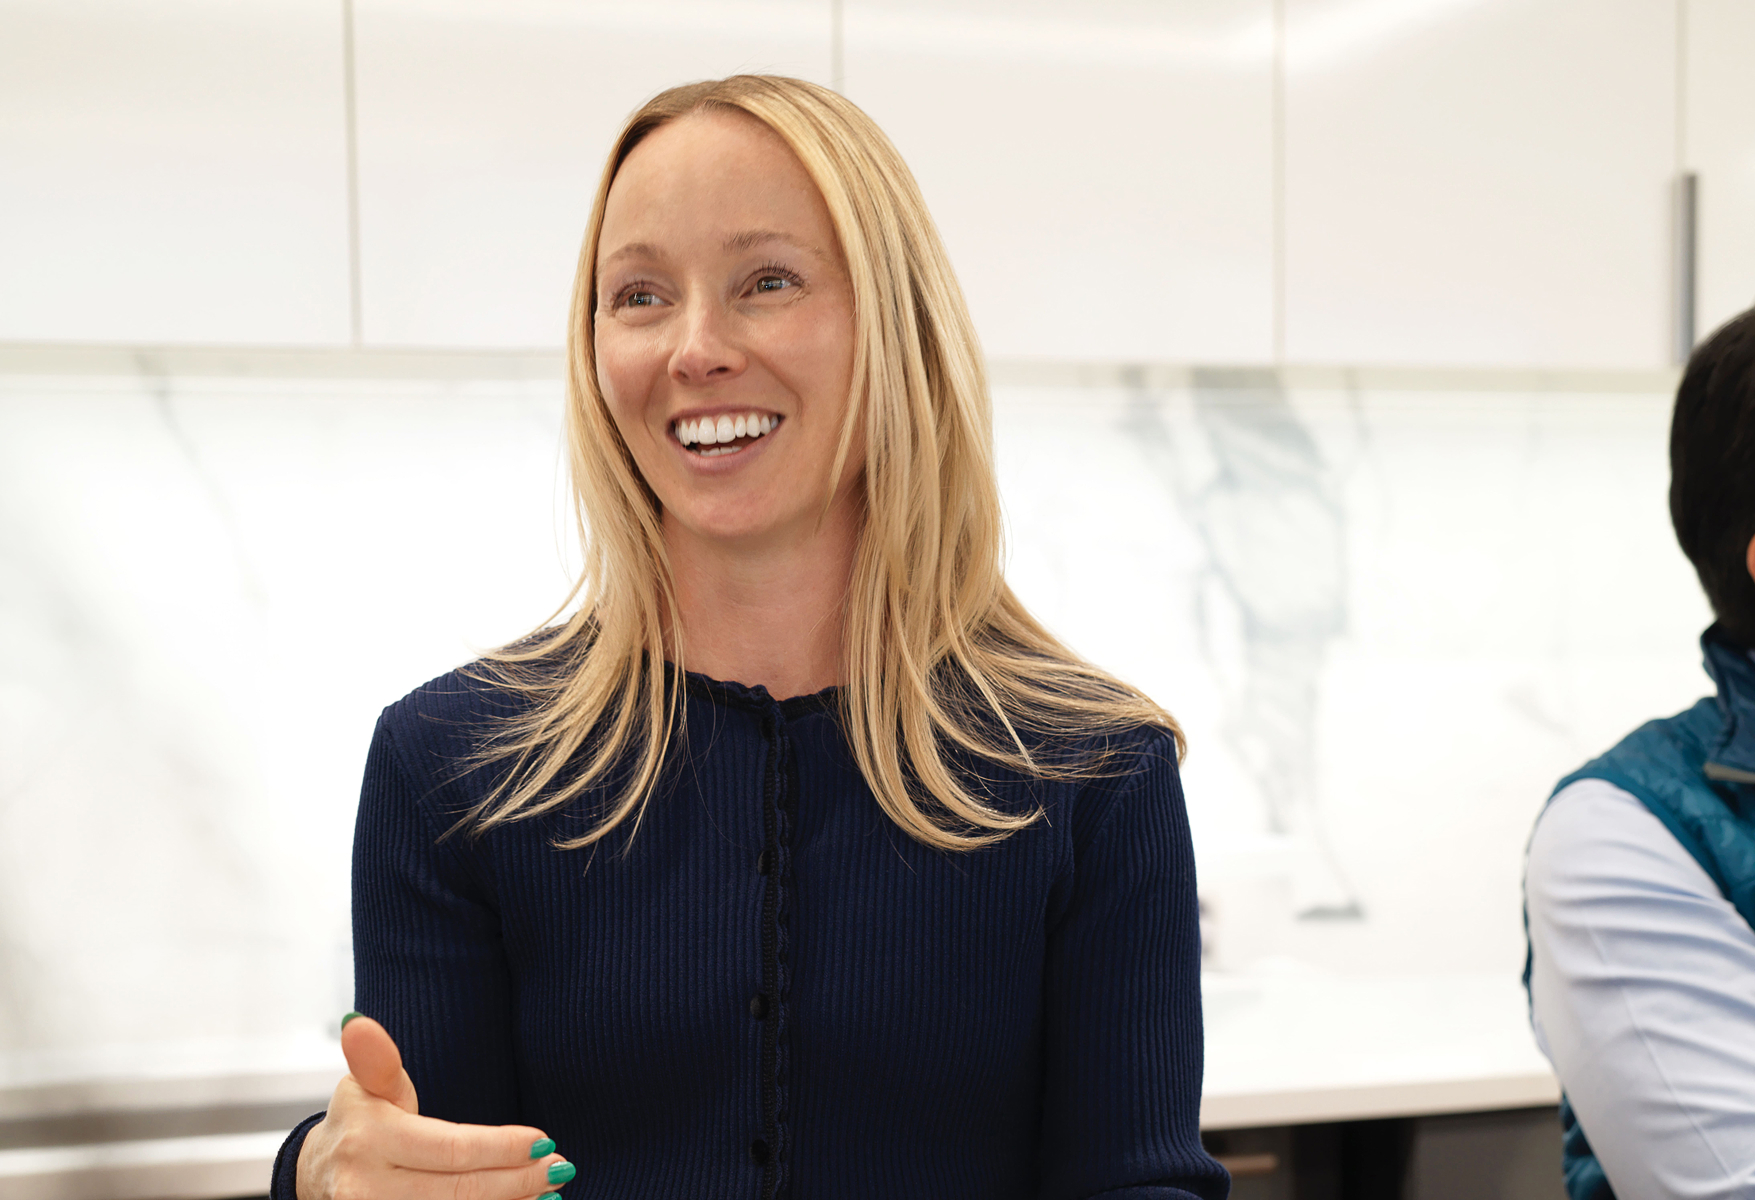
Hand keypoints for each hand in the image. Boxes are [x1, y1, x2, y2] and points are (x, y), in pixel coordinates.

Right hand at [296, 1014, 573, 1199]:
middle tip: (560, 1167)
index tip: (544, 1140)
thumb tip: (358, 1022)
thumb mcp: (366, 1085)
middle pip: (460, 1191)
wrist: (317, 1177)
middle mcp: (365, 1188)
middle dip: (517, 1180)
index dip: (502, 1147)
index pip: (450, 1148)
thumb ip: (377, 1059)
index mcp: (367, 1139)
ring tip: (549, 1191)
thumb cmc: (359, 1122)